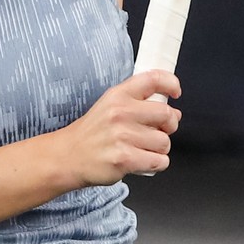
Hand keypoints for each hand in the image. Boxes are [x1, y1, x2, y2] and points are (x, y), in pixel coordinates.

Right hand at [58, 70, 182, 184]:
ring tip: (144, 149)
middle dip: (170, 125)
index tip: (176, 92)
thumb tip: (174, 112)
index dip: (171, 83)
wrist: (68, 156)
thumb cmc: (93, 133)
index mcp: (118, 95)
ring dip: (160, 148)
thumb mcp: (110, 106)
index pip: (154, 79)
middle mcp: (121, 112)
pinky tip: (143, 161)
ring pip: (164, 142)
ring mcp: (122, 136)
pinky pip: (159, 161)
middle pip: (166, 114)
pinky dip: (157, 163)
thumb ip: (140, 104)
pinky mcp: (124, 159)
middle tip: (160, 131)